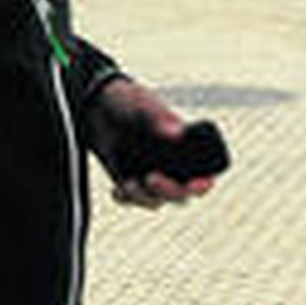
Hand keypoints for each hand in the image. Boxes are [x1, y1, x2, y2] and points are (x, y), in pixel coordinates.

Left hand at [87, 77, 216, 207]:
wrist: (102, 109)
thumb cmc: (133, 104)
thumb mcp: (145, 108)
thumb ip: (160, 119)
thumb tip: (177, 134)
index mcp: (185, 150)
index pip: (203, 174)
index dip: (203, 184)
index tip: (198, 183)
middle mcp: (172, 168)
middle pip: (179, 193)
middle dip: (168, 191)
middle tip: (152, 177)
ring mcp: (151, 177)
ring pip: (156, 200)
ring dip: (144, 197)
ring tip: (128, 184)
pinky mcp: (131, 183)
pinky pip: (132, 200)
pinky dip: (125, 199)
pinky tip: (116, 191)